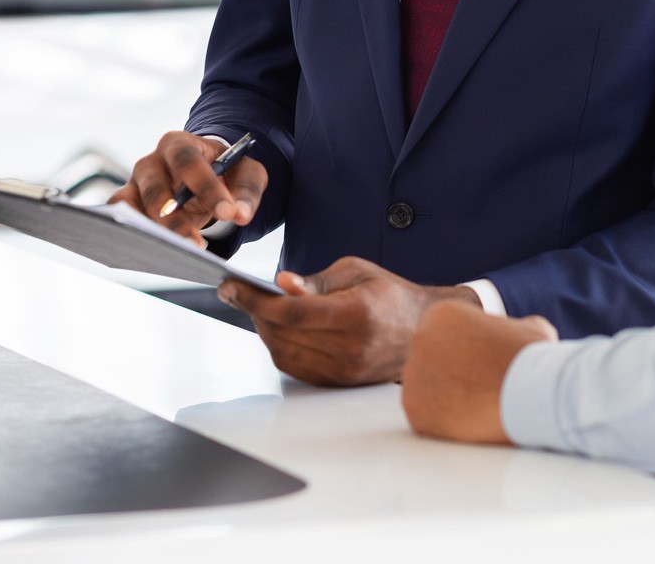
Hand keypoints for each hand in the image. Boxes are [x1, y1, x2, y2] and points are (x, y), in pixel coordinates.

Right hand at [108, 131, 267, 244]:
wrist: (204, 171)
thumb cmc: (224, 170)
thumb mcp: (245, 173)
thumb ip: (247, 191)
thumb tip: (240, 215)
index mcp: (180, 144)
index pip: (188, 161)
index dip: (206, 187)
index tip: (227, 213)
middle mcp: (152, 161)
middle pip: (156, 188)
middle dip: (175, 220)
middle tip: (197, 246)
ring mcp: (136, 184)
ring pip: (133, 207)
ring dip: (152, 232)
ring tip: (175, 254)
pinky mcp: (129, 205)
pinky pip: (122, 218)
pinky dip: (130, 233)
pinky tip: (152, 254)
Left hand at [218, 256, 480, 386]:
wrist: (423, 331)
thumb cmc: (390, 295)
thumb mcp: (355, 271)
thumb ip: (316, 280)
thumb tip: (282, 284)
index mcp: (356, 314)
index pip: (291, 312)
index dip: (255, 299)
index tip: (231, 285)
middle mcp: (350, 348)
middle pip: (282, 334)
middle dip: (252, 311)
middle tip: (236, 292)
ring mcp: (345, 371)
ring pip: (284, 353)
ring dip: (262, 330)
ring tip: (256, 307)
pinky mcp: (339, 383)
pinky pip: (295, 367)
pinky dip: (278, 346)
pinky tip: (276, 328)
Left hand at [400, 302, 557, 443]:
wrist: (532, 392)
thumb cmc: (533, 360)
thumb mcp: (530, 329)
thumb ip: (516, 328)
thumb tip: (521, 333)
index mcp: (443, 314)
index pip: (444, 338)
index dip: (464, 357)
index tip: (482, 370)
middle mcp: (420, 339)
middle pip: (430, 363)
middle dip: (450, 378)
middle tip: (477, 393)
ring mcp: (414, 374)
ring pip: (424, 390)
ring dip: (445, 400)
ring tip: (475, 409)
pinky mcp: (414, 408)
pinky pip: (424, 417)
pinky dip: (442, 424)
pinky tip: (467, 424)